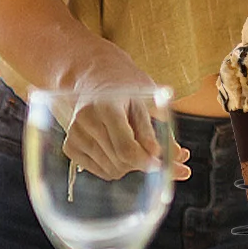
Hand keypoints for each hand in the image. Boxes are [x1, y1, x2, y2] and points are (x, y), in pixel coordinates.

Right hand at [57, 74, 191, 182]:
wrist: (96, 77)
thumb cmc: (125, 87)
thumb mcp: (146, 100)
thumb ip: (158, 131)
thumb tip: (178, 158)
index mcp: (106, 106)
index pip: (126, 148)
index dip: (145, 161)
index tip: (159, 164)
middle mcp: (86, 120)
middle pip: (120, 161)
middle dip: (140, 162)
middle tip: (151, 152)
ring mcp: (74, 134)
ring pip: (111, 170)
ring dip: (128, 165)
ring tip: (131, 143)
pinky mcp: (69, 145)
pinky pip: (100, 171)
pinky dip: (114, 167)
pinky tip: (116, 148)